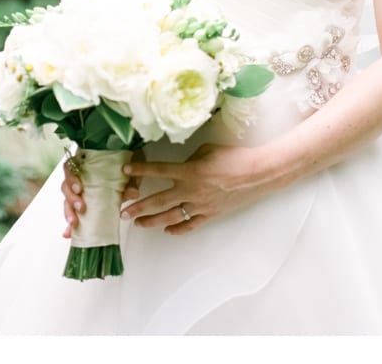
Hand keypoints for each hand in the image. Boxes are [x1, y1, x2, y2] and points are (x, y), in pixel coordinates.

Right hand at [61, 151, 142, 238]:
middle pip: (66, 187)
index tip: (79, 188)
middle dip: (71, 198)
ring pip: (67, 201)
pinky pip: (73, 215)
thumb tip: (132, 193)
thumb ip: (129, 183)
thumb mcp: (128, 175)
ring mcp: (79, 193)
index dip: (71, 178)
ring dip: (69, 212)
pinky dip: (70, 226)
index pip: (70, 168)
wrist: (128, 176)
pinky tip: (69, 234)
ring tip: (74, 222)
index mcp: (85, 167)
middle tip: (80, 207)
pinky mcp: (82, 206)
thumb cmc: (123, 171)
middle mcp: (78, 179)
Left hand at [119, 143, 274, 233]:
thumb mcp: (206, 151)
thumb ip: (189, 160)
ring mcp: (201, 205)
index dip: (140, 170)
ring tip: (138, 223)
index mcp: (189, 171)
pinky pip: (191, 225)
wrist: (258, 174)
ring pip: (171, 216)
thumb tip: (179, 167)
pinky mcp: (211, 214)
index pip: (158, 171)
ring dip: (153, 221)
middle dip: (139, 206)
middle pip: (159, 200)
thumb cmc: (233, 157)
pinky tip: (168, 231)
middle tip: (123, 212)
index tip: (125, 171)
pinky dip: (178, 229)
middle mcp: (192, 190)